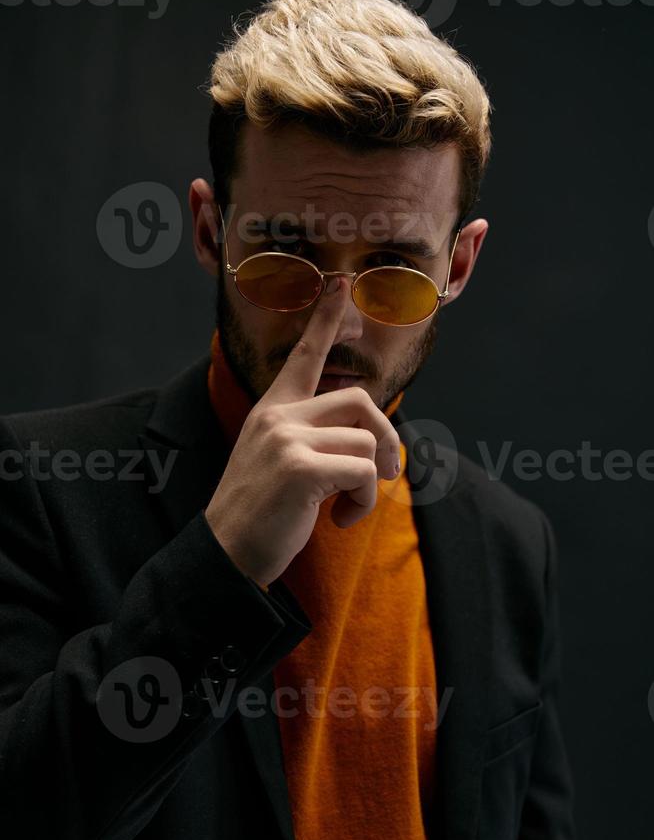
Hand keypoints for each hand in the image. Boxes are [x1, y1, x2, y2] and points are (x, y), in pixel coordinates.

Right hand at [204, 277, 401, 587]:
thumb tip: (375, 444)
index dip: (325, 320)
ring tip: (344, 507)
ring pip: (367, 442)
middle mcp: (277, 416)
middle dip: (386, 440)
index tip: (341, 284)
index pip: (303, 357)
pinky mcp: (300, 467)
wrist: (226, 555)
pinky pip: (363, 472)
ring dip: (370, 484)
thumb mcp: (282, 464)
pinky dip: (364, 502)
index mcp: (272, 411)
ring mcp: (287, 439)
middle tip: (386, 472)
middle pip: (362, 402)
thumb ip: (316, 441)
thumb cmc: (260, 515)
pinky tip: (339, 520)